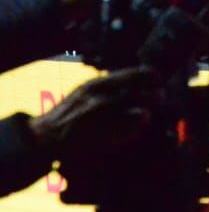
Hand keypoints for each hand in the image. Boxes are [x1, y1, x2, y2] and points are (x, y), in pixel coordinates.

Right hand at [31, 68, 159, 167]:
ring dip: (148, 114)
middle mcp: (105, 99)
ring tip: (147, 114)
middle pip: (146, 94)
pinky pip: (134, 131)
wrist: (46, 136)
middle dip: (157, 97)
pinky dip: (137, 129)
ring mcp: (107, 119)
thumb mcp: (86, 89)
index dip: (154, 77)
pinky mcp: (108, 137)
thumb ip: (110, 83)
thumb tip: (138, 78)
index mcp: (99, 84)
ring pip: (144, 113)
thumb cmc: (68, 111)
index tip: (159, 79)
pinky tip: (134, 128)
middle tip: (160, 98)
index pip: (139, 74)